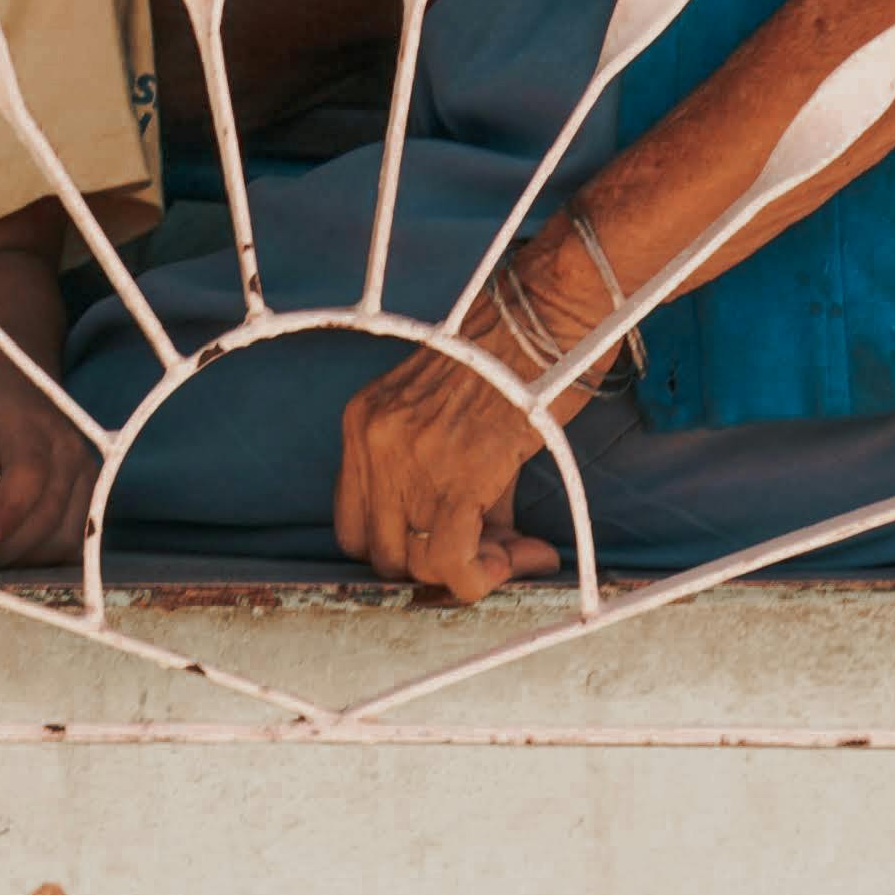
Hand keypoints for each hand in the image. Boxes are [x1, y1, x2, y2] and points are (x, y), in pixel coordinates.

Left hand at [0, 342, 99, 570]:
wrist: (13, 389)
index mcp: (30, 424)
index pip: (29, 473)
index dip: (7, 513)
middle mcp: (67, 449)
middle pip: (47, 515)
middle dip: (5, 549)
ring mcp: (85, 474)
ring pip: (64, 538)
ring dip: (24, 557)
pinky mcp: (90, 496)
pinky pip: (73, 544)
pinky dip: (42, 557)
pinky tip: (12, 551)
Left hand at [335, 324, 568, 604]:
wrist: (541, 318)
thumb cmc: (510, 360)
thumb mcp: (456, 419)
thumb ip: (457, 490)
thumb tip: (495, 557)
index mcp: (363, 421)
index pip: (353, 524)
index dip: (402, 547)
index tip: (448, 545)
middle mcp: (373, 441)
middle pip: (380, 552)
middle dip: (434, 567)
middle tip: (491, 552)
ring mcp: (408, 459)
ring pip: (415, 564)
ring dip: (465, 573)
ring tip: (515, 552)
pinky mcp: (455, 477)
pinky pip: (451, 561)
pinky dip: (481, 577)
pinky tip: (521, 556)